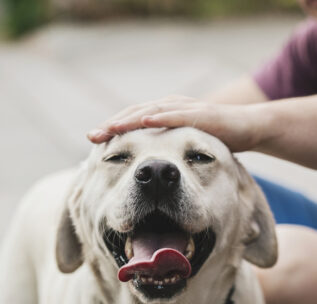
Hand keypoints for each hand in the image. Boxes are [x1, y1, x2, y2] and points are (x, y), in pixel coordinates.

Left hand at [87, 95, 261, 151]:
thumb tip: (145, 162)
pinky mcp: (202, 114)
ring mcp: (185, 108)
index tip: (93, 142)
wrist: (246, 128)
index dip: (113, 129)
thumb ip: (165, 147)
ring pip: (152, 112)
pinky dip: (161, 117)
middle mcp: (170, 107)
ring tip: (110, 128)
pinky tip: (145, 120)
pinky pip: (178, 115)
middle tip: (92, 136)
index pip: (132, 120)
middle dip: (113, 125)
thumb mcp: (183, 143)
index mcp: (163, 114)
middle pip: (135, 114)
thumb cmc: (213, 137)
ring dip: (130, 119)